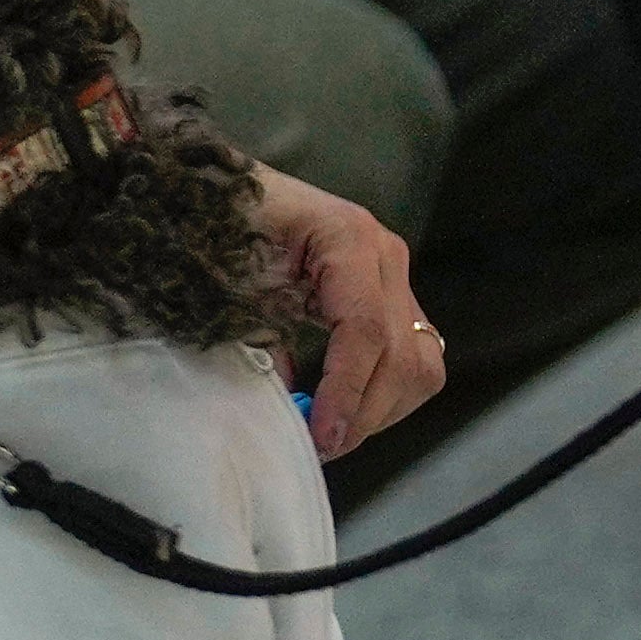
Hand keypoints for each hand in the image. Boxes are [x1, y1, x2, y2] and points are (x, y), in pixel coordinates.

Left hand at [251, 170, 442, 459]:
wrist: (222, 192)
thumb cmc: (220, 228)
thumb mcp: (230, 282)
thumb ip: (259, 341)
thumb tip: (293, 403)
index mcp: (347, 238)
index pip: (365, 331)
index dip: (347, 392)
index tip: (322, 437)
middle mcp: (384, 254)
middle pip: (402, 356)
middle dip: (363, 413)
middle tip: (319, 447)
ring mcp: (394, 275)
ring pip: (420, 365)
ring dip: (380, 409)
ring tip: (331, 431)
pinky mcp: (390, 297)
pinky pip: (411, 359)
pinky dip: (383, 393)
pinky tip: (344, 407)